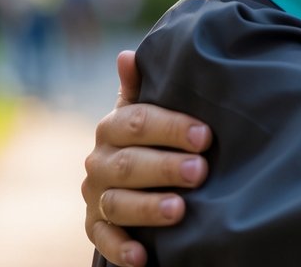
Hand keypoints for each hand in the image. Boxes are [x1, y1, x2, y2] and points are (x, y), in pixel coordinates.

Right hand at [82, 50, 212, 266]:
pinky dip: (121, 249)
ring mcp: (96, 196)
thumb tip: (127, 54)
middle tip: (201, 170)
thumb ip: (141, 86)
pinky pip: (103, 240)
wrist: (134, 173)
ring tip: (179, 210)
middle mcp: (99, 161)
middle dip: (165, 167)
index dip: (171, 128)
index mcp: (113, 127)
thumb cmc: (152, 135)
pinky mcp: (95, 227)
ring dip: (147, 207)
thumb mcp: (148, 108)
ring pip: (117, 202)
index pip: (138, 122)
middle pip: (129, 164)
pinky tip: (144, 257)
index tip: (205, 136)